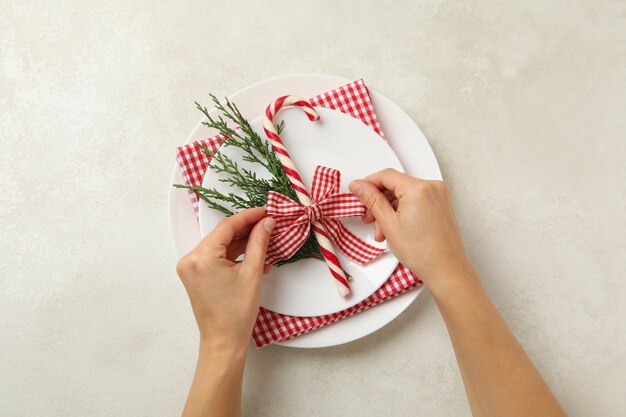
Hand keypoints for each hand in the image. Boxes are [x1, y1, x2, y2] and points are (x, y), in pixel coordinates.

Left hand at [176, 207, 275, 355]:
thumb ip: (259, 243)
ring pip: (221, 245)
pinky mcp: (195, 275)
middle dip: (246, 230)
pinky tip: (253, 258)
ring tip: (265, 242)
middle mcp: (190, 259)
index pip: (227, 226)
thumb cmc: (235, 313)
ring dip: (242, 243)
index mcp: (201, 257)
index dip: (249, 217)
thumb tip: (266, 223)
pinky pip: (216, 257)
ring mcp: (190, 268)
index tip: (265, 211)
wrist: (223, 341)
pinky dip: (234, 256)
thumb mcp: (252, 273)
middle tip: (268, 224)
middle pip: (223, 235)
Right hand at [349, 169, 471, 286]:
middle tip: (369, 217)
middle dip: (379, 202)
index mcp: (419, 189)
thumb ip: (372, 200)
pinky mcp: (440, 204)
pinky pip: (415, 200)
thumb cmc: (424, 253)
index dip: (368, 183)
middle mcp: (432, 187)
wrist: (446, 270)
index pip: (386, 175)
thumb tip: (359, 186)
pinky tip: (396, 227)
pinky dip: (403, 210)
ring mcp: (439, 195)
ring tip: (384, 230)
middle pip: (395, 185)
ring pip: (404, 194)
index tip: (357, 192)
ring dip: (390, 209)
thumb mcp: (389, 224)